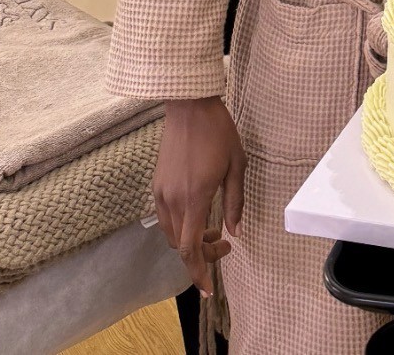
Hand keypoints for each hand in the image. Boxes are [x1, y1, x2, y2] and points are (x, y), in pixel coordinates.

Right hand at [154, 97, 245, 296]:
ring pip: (172, 234)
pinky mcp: (156, 184)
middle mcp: (172, 200)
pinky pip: (165, 218)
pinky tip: (197, 215)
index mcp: (194, 198)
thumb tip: (234, 232)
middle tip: (223, 245)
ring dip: (191, 241)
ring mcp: (161, 192)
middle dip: (201, 256)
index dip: (199, 273)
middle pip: (181, 246)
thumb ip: (235, 202)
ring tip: (213, 231)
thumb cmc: (218, 131)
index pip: (191, 250)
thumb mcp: (236, 165)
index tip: (208, 289)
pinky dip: (180, 226)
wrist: (189, 105)